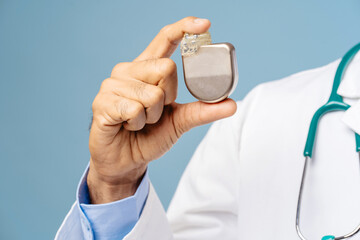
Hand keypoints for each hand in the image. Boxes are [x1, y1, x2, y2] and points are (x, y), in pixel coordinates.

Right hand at [87, 17, 236, 203]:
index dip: (184, 28)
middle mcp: (128, 70)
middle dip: (168, 98)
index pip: (165, 39)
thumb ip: (202, 111)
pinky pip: (134, 109)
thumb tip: (232, 104)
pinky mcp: (102, 102)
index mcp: (147, 69)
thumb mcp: (179, 122)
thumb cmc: (149, 137)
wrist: (126, 161)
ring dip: (151, 116)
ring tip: (138, 122)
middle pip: (166, 67)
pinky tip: (126, 126)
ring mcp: (112, 84)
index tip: (205, 25)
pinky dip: (137, 124)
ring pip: (151, 94)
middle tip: (155, 113)